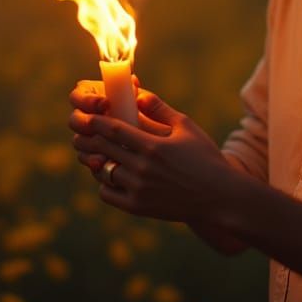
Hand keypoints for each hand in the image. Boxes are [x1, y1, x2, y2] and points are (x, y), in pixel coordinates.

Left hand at [69, 87, 238, 222]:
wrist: (219, 197)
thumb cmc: (206, 158)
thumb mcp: (187, 128)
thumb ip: (161, 110)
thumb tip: (139, 94)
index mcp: (153, 146)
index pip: (114, 129)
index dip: (97, 121)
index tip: (88, 115)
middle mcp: (142, 168)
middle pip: (103, 148)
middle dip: (89, 137)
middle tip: (82, 131)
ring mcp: (138, 189)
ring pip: (102, 171)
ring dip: (97, 159)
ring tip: (97, 152)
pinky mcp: (137, 207)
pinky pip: (107, 194)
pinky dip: (104, 183)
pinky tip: (111, 174)